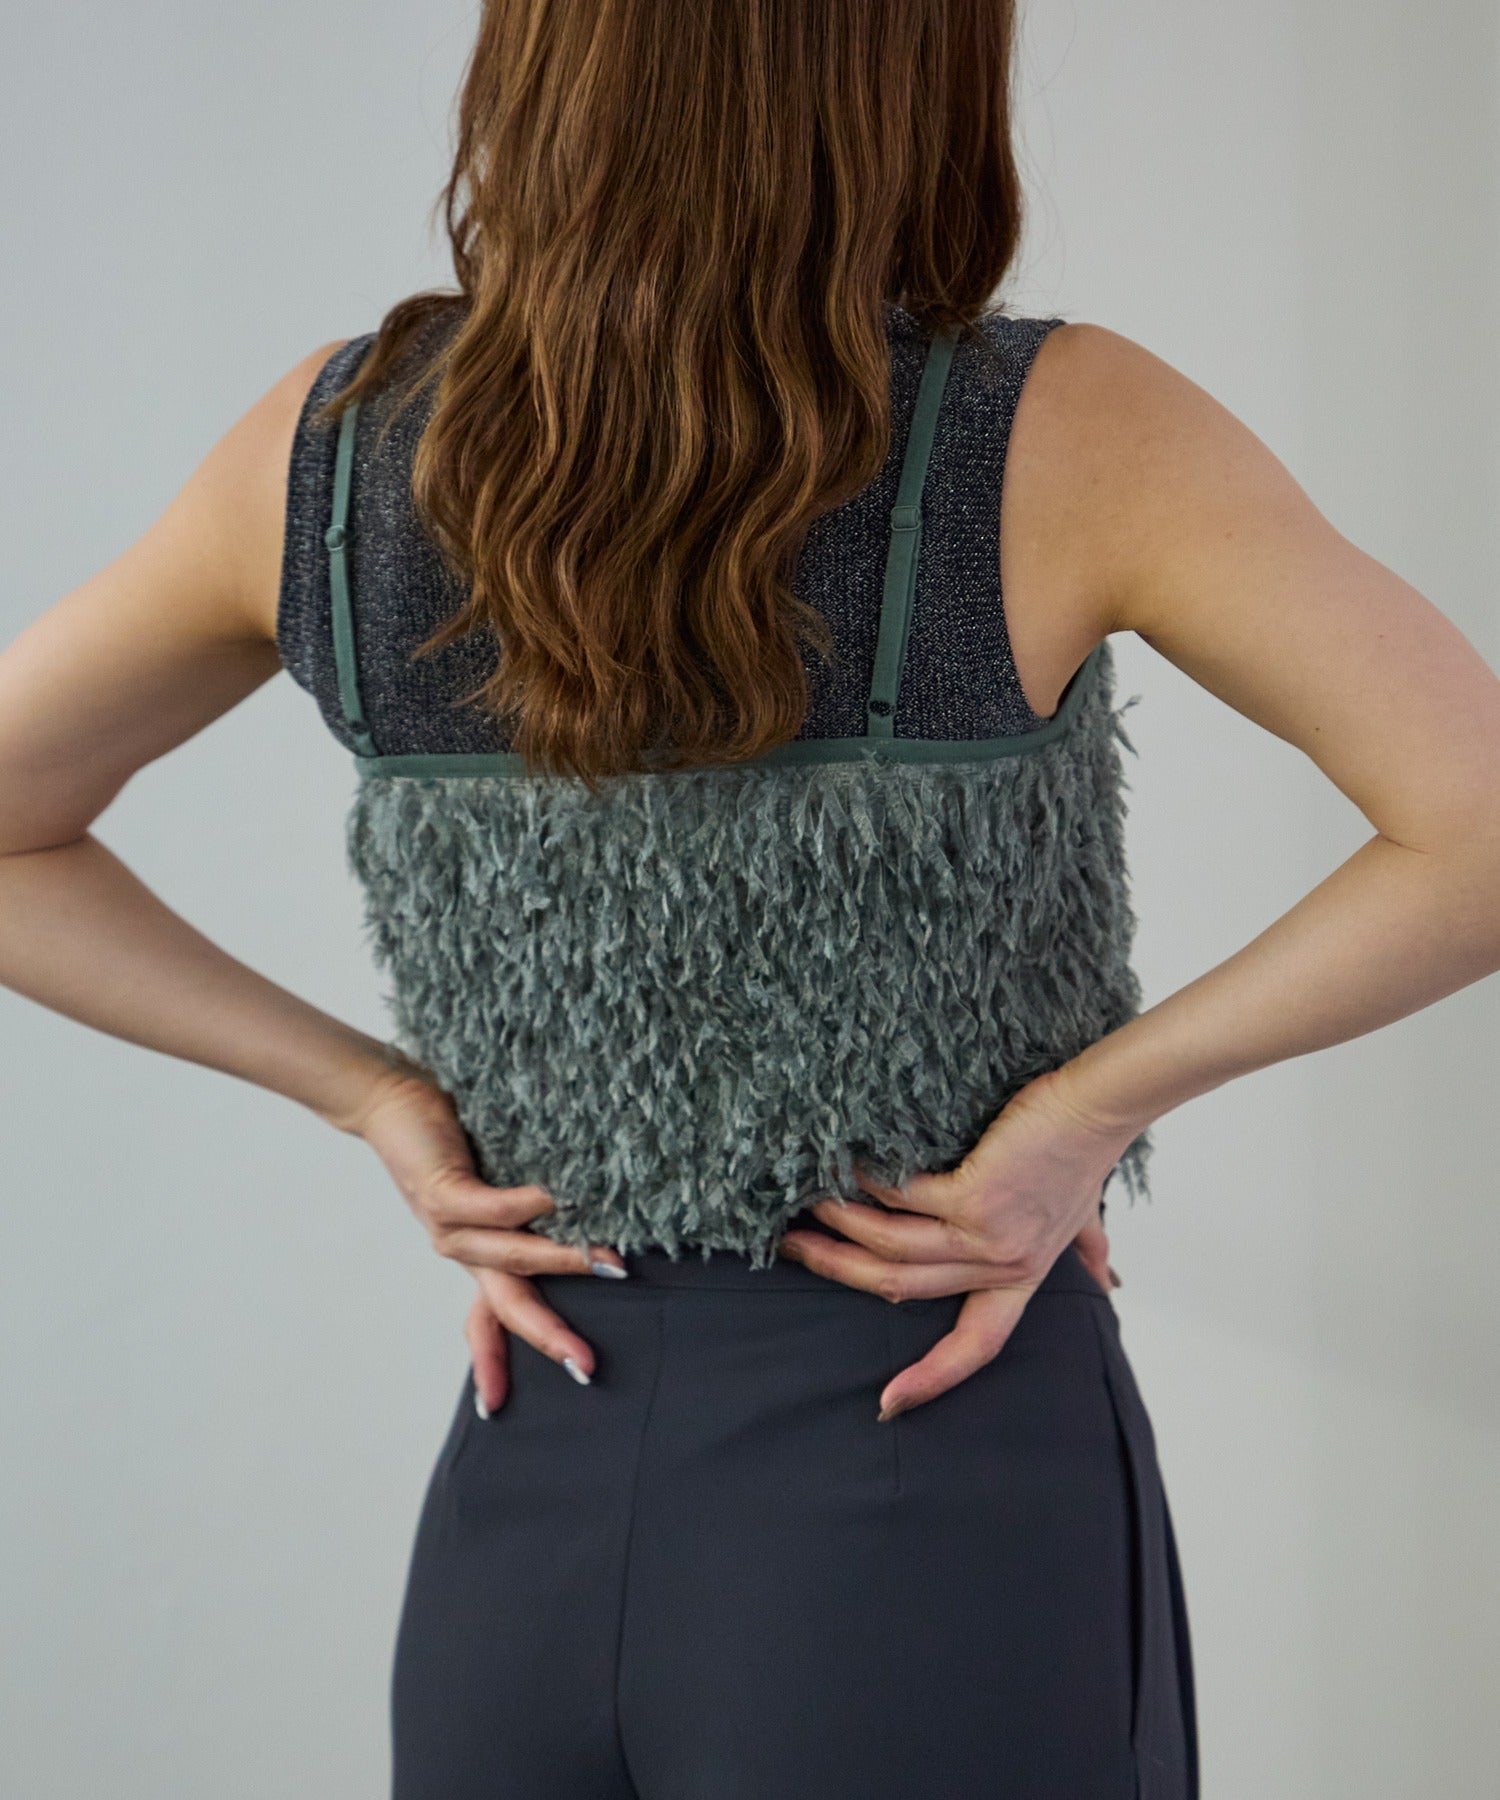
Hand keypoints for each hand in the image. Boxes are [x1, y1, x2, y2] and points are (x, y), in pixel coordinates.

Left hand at [347, 1052, 626, 1412]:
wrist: (389, 1101)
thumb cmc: (450, 1136)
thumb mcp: (495, 1181)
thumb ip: (531, 1206)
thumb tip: (588, 1211)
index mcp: (474, 1254)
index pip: (489, 1319)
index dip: (495, 1363)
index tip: (498, 1410)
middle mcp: (460, 1249)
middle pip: (506, 1307)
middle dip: (547, 1337)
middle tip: (586, 1365)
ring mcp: (448, 1225)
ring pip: (509, 1257)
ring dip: (560, 1260)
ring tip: (605, 1262)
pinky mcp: (443, 1192)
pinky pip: (489, 1208)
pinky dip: (524, 1207)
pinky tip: (556, 1200)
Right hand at [775, 1068, 1132, 1419]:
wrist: (1098, 1107)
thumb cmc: (1082, 1152)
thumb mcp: (1082, 1216)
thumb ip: (1086, 1248)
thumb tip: (1105, 1280)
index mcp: (1020, 1278)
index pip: (977, 1345)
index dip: (933, 1378)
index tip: (889, 1405)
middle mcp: (1002, 1266)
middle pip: (903, 1287)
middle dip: (838, 1271)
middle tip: (791, 1249)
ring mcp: (987, 1235)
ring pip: (891, 1246)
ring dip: (839, 1225)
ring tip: (805, 1203)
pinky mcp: (975, 1197)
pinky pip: (900, 1196)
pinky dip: (866, 1181)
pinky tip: (843, 1164)